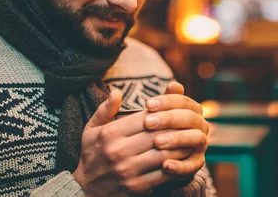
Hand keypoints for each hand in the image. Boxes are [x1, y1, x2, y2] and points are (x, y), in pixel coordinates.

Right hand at [72, 89, 192, 196]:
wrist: (84, 189)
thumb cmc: (91, 153)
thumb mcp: (92, 129)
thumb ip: (105, 109)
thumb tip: (117, 91)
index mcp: (110, 134)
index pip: (145, 118)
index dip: (164, 113)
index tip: (176, 110)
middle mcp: (119, 151)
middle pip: (158, 135)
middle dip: (177, 128)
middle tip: (192, 123)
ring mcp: (128, 171)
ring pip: (164, 154)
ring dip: (182, 146)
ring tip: (192, 139)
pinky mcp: (136, 187)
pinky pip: (163, 174)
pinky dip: (178, 165)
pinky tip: (185, 158)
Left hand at [144, 82, 209, 178]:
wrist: (150, 160)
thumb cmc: (150, 132)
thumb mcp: (151, 117)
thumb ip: (162, 102)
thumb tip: (174, 84)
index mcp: (191, 110)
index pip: (184, 101)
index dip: (167, 101)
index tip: (147, 104)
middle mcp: (200, 126)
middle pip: (191, 117)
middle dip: (169, 118)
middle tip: (148, 122)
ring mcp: (200, 145)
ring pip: (197, 138)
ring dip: (177, 139)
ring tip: (156, 142)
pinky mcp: (196, 164)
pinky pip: (193, 165)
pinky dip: (181, 166)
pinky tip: (165, 166)